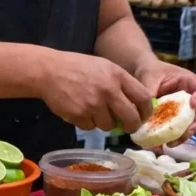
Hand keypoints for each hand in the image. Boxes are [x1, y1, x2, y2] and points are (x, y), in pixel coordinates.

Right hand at [37, 51, 153, 132]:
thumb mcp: (105, 67)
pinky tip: (80, 110)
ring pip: (109, 126)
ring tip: (94, 110)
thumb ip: (121, 84)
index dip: (146, 111)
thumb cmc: (78, 68)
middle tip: (128, 127)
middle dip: (132, 126)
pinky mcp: (79, 115)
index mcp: (117, 76)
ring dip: (104, 123)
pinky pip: (90, 127)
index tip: (143, 117)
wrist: (49, 71)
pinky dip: (87, 122)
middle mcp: (108, 91)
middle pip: (130, 118)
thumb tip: (136, 107)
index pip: (143, 98)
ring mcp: (93, 104)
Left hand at [133, 59, 195, 146]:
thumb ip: (149, 91)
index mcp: (190, 82)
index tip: (193, 104)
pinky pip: (178, 130)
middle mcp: (191, 97)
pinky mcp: (175, 119)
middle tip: (186, 133)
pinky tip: (162, 144)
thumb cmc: (151, 72)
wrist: (143, 77)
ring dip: (184, 136)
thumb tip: (146, 110)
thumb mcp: (149, 78)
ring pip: (191, 125)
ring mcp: (184, 110)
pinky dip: (172, 138)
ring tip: (171, 144)